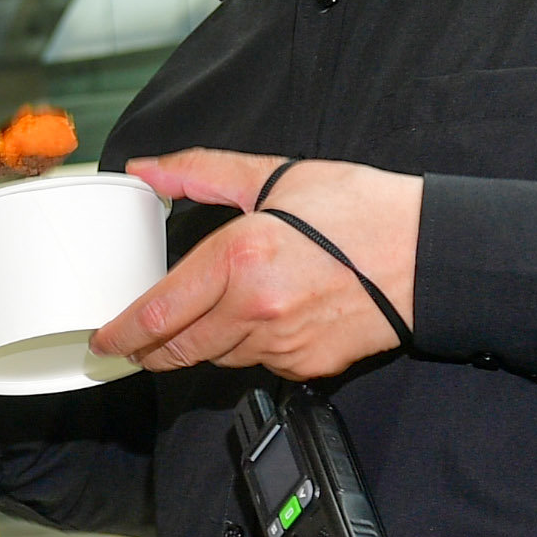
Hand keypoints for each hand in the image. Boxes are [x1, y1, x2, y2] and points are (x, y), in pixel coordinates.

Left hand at [96, 150, 421, 382]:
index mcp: (238, 258)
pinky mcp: (308, 365)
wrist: (432, 253)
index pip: (158, 314)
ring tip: (208, 318)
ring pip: (217, 358)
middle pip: (178, 349)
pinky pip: (259, 365)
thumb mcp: (277, 177)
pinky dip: (250, 348)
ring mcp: (282, 343)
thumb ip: (202, 173)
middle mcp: (254, 308)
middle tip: (134, 344)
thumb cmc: (361, 210)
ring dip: (202, 345)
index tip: (105, 341)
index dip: (121, 334)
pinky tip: (265, 320)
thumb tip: (147, 171)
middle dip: (149, 351)